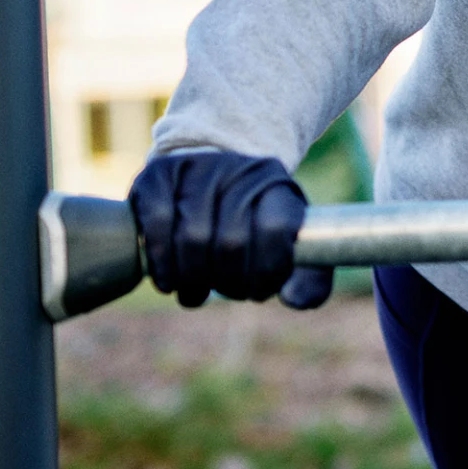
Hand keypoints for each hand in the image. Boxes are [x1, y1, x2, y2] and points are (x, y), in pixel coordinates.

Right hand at [128, 151, 331, 308]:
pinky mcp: (158, 174)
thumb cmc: (255, 226)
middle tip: (228, 291)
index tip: (259, 290)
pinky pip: (157, 224)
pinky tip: (170, 281)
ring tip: (197, 290)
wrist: (212, 182)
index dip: (266, 271)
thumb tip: (294, 300)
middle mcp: (239, 170)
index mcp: (278, 186)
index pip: (275, 230)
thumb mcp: (291, 247)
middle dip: (228, 281)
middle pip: (231, 241)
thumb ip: (310, 281)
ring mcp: (197, 168)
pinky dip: (162, 262)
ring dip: (193, 278)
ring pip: (192, 236)